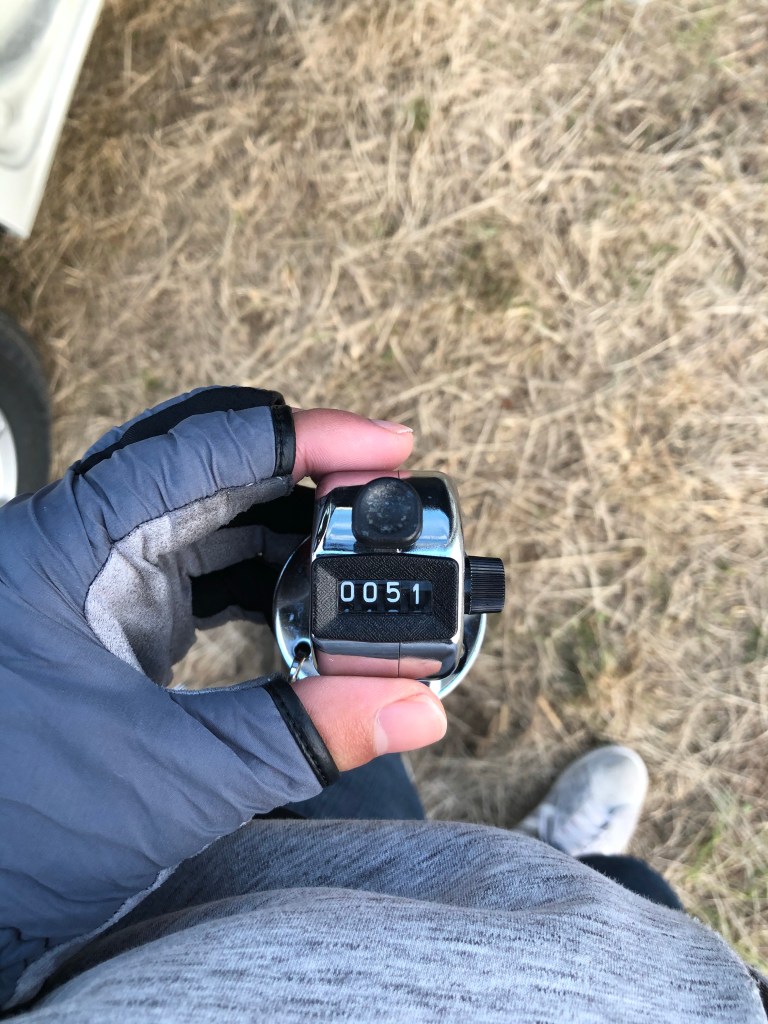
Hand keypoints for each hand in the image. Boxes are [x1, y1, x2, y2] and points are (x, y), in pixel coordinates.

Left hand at [0, 387, 444, 1008]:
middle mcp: (70, 542)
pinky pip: (195, 564)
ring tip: (359, 552)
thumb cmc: (17, 835)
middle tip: (385, 490)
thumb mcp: (173, 779)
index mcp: (61, 548)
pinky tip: (307, 598)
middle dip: (304, 474)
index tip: (386, 447)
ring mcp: (87, 577)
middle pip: (207, 465)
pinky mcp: (106, 614)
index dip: (304, 437)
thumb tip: (414, 707)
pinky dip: (257, 575)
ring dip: (286, 528)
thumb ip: (302, 735)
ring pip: (204, 512)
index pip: (199, 448)